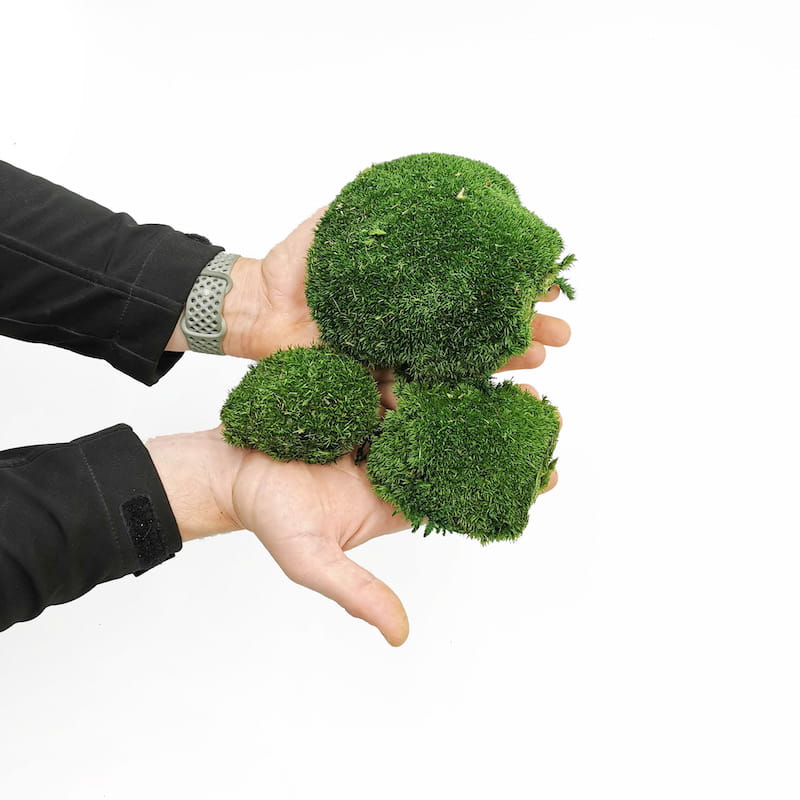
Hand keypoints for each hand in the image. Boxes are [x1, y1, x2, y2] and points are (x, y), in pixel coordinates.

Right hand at [145, 383, 558, 646]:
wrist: (231, 468)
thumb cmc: (270, 515)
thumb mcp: (313, 558)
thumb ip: (357, 591)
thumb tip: (400, 636)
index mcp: (395, 497)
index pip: (459, 491)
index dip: (502, 486)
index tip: (549, 475)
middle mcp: (394, 457)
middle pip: (456, 439)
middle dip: (498, 426)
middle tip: (542, 405)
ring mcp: (377, 422)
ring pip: (432, 399)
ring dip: (470, 383)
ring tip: (516, 363)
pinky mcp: (358, 390)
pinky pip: (396, 371)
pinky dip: (423, 358)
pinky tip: (455, 338)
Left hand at [167, 207, 571, 365]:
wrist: (258, 307)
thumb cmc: (295, 263)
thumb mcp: (334, 224)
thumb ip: (371, 205)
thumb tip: (415, 181)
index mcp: (414, 289)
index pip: (472, 288)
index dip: (508, 285)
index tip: (543, 281)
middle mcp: (413, 325)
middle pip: (476, 330)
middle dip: (522, 330)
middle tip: (560, 332)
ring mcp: (397, 357)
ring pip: (459, 365)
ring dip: (502, 365)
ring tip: (541, 361)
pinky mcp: (377, 384)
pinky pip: (418, 396)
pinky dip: (452, 399)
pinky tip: (487, 398)